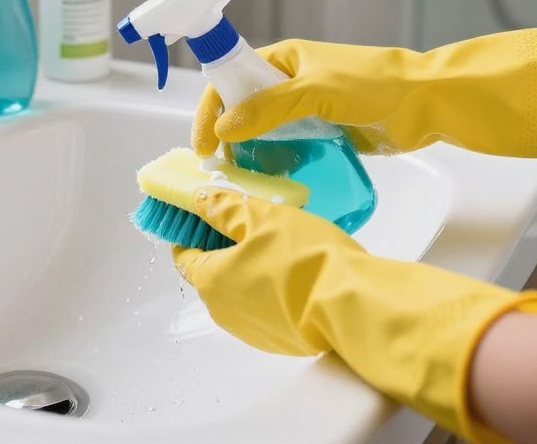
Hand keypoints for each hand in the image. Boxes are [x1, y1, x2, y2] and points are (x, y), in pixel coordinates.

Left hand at [173, 187, 536, 441]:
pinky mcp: (281, 337)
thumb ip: (224, 207)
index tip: (200, 209)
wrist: (354, 303)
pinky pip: (264, 303)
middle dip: (221, 241)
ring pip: (239, 286)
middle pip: (211, 269)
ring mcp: (253, 329)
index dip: (189, 227)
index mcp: (210, 280)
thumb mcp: (259, 215)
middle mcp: (224, 311)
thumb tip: (198, 199)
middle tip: (241, 212)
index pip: (183, 252)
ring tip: (271, 232)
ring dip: (247, 261)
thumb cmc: (303, 256)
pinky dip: (269, 282)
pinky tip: (291, 260)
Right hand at [191, 28, 536, 161]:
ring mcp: (306, 109)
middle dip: (228, 138)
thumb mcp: (315, 90)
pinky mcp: (323, 133)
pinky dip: (279, 165)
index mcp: (282, 59)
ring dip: (253, 155)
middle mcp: (289, 82)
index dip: (211, 109)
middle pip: (243, 110)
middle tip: (221, 171)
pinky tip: (274, 183)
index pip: (231, 79)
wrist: (426, 102)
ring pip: (265, 134)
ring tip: (245, 182)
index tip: (202, 144)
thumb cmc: (374, 83)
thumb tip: (224, 125)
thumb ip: (268, 107)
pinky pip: (290, 150)